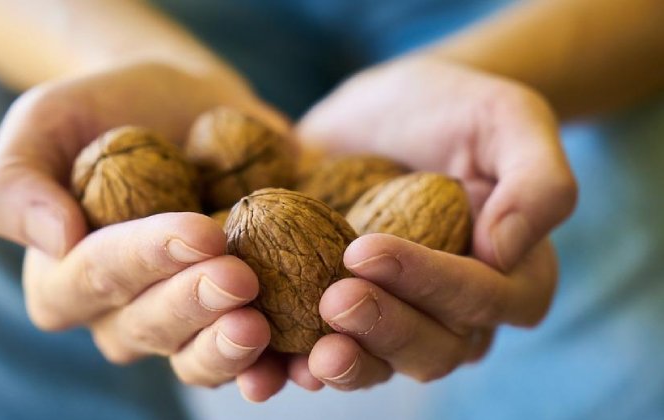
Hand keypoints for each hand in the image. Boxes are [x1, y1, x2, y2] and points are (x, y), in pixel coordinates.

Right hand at [0, 60, 288, 396]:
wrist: (181, 105)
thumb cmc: (104, 111)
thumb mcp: (43, 123)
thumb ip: (16, 183)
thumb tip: (54, 239)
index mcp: (67, 279)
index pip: (100, 276)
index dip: (148, 259)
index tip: (200, 232)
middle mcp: (123, 313)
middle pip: (152, 326)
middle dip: (197, 305)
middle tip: (240, 278)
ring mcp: (184, 320)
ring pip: (199, 357)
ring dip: (231, 351)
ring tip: (264, 328)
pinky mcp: (236, 312)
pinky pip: (255, 354)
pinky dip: (280, 362)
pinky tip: (304, 361)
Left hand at [291, 56, 576, 389]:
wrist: (384, 110)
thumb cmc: (455, 110)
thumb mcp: (509, 120)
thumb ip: (536, 182)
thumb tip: (504, 252)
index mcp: (509, 274)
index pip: (482, 299)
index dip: (430, 284)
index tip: (368, 249)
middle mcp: (454, 310)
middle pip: (432, 348)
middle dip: (384, 330)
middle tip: (336, 299)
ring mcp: (395, 313)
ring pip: (379, 364)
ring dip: (343, 366)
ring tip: (305, 358)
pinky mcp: (340, 308)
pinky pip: (324, 352)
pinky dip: (293, 367)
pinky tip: (266, 368)